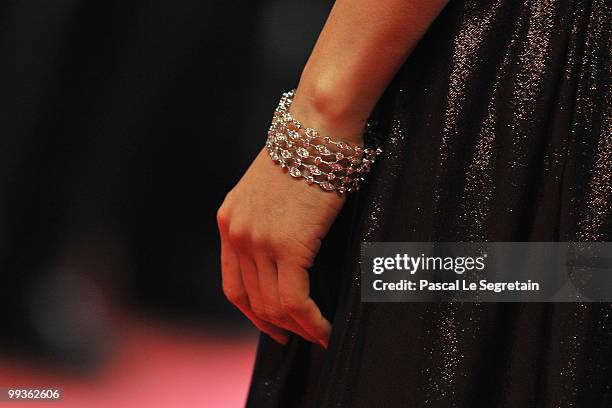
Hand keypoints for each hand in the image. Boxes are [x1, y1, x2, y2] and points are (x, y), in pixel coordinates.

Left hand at [217, 148, 344, 347]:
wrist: (317, 130)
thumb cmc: (305, 155)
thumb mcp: (271, 191)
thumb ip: (268, 224)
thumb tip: (287, 257)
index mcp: (229, 221)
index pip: (233, 285)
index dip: (253, 314)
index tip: (273, 326)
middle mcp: (237, 233)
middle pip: (252, 301)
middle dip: (276, 326)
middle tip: (300, 338)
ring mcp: (259, 241)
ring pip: (273, 306)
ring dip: (298, 329)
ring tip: (318, 335)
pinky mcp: (288, 245)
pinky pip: (295, 301)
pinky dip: (310, 323)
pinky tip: (325, 329)